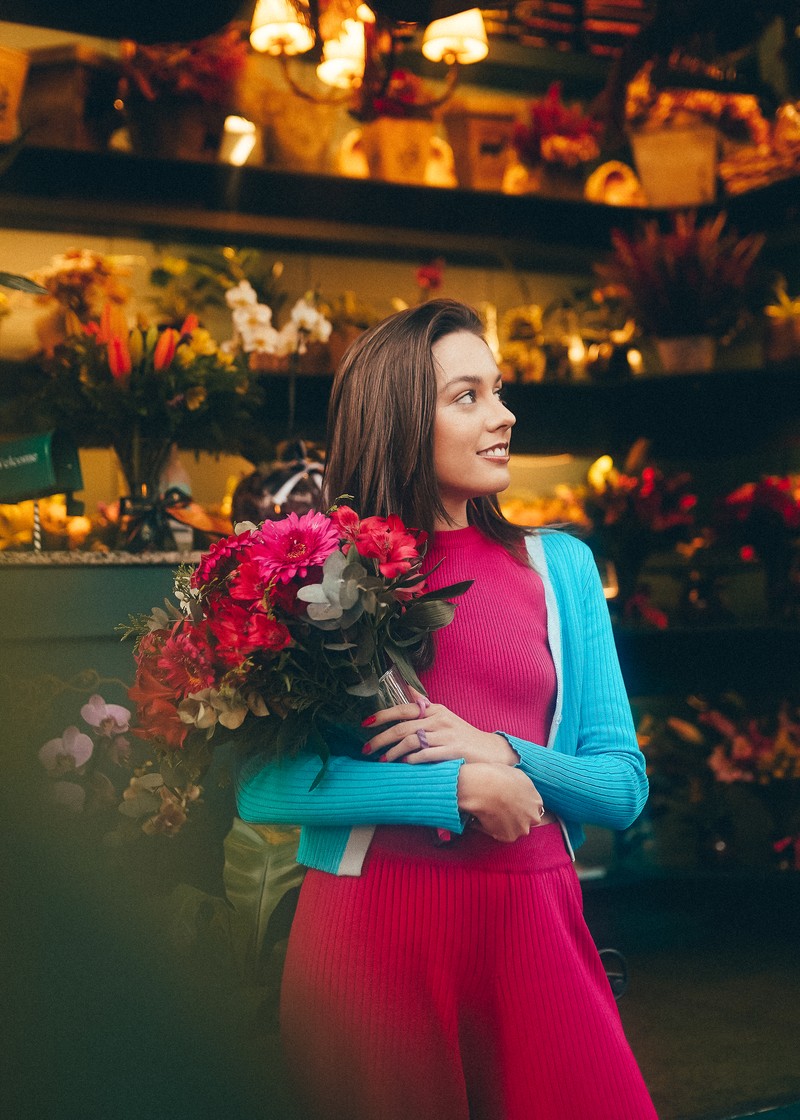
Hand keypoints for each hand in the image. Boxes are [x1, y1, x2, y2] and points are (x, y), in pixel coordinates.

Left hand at [361, 691, 518, 765]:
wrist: (491, 751)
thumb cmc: (463, 735)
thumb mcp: (443, 716)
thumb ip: (423, 704)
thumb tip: (405, 688)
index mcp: (435, 709)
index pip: (404, 709)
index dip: (383, 715)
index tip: (365, 723)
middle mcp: (439, 719)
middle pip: (403, 727)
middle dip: (381, 739)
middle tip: (367, 748)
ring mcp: (446, 735)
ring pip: (411, 741)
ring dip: (393, 752)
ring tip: (383, 761)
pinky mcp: (453, 750)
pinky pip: (426, 754)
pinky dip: (411, 760)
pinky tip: (403, 765)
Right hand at [457, 763, 544, 842]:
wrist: (484, 787)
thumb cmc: (498, 776)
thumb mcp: (517, 775)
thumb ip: (523, 787)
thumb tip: (517, 789)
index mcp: (537, 801)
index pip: (532, 808)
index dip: (521, 806)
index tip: (510, 803)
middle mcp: (533, 817)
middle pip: (526, 820)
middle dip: (517, 817)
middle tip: (501, 810)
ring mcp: (522, 828)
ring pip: (514, 829)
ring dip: (505, 825)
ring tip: (490, 813)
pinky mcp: (509, 837)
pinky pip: (500, 834)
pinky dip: (491, 829)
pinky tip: (484, 818)